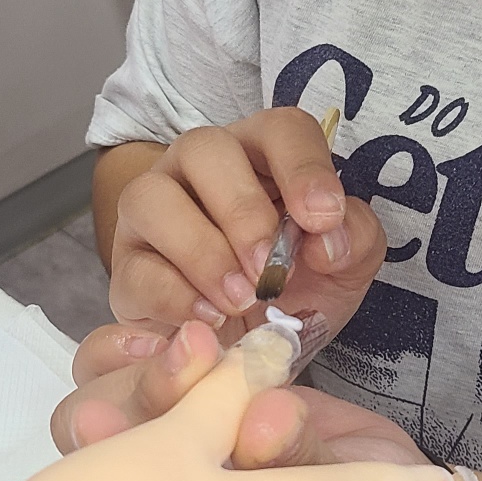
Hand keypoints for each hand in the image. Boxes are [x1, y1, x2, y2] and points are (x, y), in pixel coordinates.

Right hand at [109, 109, 384, 341]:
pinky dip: (175, 296)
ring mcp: (153, 213)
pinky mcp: (127, 267)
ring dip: (202, 252)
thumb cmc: (296, 288)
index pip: (281, 129)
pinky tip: (211, 321)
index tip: (323, 218)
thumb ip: (354, 239)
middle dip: (242, 211)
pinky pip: (135, 268)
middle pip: (204, 148)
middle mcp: (199, 169)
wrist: (251, 351)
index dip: (303, 166)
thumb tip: (328, 239)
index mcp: (262, 155)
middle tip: (271, 270)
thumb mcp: (344, 267)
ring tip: (241, 300)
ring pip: (150, 196)